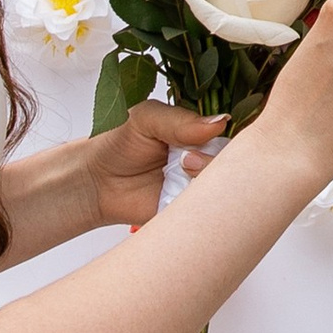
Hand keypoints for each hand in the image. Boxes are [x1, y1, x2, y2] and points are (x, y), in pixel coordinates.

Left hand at [81, 99, 227, 233]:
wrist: (95, 182)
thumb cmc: (118, 143)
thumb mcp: (146, 118)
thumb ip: (182, 120)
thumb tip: (220, 124)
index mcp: (202, 132)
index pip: (234, 130)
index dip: (233, 131)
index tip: (216, 131)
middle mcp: (208, 159)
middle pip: (238, 160)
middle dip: (220, 158)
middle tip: (189, 158)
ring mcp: (202, 187)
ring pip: (229, 186)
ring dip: (209, 178)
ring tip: (182, 169)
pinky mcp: (193, 213)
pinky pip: (212, 213)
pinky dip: (203, 204)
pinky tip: (185, 194)